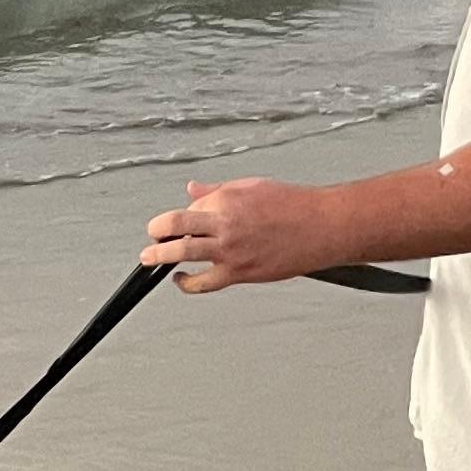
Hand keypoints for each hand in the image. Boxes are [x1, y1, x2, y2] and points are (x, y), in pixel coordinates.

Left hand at [144, 176, 340, 292]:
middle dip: (157, 231)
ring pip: (183, 252)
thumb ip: (217, 189)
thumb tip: (193, 189)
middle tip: (151, 236)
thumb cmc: (293, 205)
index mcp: (226, 197)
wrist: (321, 225)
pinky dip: (187, 284)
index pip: (190, 207)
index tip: (181, 221)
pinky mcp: (239, 271)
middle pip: (175, 225)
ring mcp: (229, 248)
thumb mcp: (251, 186)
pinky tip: (180, 280)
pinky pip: (204, 282)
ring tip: (148, 258)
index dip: (183, 215)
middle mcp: (224, 221)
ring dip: (160, 256)